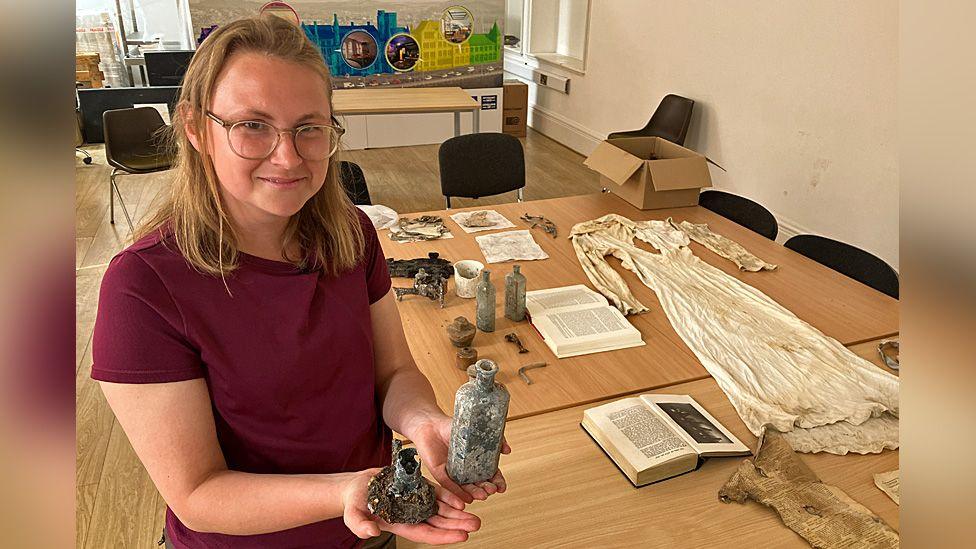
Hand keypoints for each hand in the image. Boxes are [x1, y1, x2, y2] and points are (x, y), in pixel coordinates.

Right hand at [341, 469, 480, 544]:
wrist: (356, 486)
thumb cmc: (354, 503)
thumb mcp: (354, 515)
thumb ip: (361, 526)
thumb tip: (373, 532)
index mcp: (401, 525)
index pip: (427, 533)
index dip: (444, 536)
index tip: (462, 536)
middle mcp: (412, 515)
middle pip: (440, 522)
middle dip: (458, 525)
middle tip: (476, 524)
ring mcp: (416, 501)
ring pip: (442, 509)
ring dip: (458, 513)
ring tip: (475, 516)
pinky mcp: (418, 487)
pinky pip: (436, 493)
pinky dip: (448, 496)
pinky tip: (461, 499)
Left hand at [406, 414, 510, 503]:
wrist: (431, 424)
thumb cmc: (455, 427)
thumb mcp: (478, 432)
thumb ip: (495, 440)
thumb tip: (508, 450)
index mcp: (477, 461)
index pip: (491, 475)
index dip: (497, 482)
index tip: (502, 487)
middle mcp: (466, 470)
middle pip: (479, 484)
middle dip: (487, 489)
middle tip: (492, 490)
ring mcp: (454, 473)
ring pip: (465, 487)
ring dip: (474, 493)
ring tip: (482, 496)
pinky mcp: (440, 473)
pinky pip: (449, 485)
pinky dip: (457, 492)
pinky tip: (466, 498)